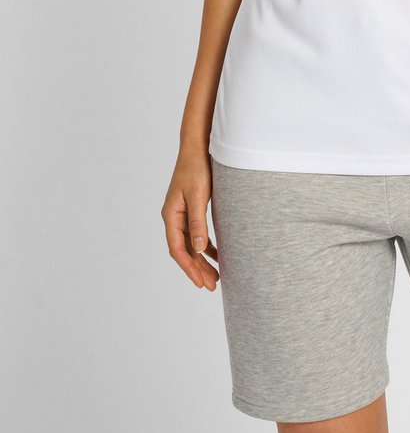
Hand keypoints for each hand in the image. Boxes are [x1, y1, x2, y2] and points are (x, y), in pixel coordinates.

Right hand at [161, 146, 219, 290]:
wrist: (198, 147)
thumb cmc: (197, 169)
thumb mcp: (199, 196)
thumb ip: (198, 222)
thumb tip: (199, 249)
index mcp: (171, 215)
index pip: (178, 249)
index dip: (189, 267)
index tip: (201, 282)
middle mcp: (174, 217)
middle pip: (184, 250)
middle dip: (197, 269)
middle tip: (212, 285)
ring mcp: (182, 213)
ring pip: (191, 244)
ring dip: (202, 260)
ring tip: (216, 276)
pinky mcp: (191, 209)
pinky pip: (197, 234)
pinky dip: (206, 246)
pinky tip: (217, 254)